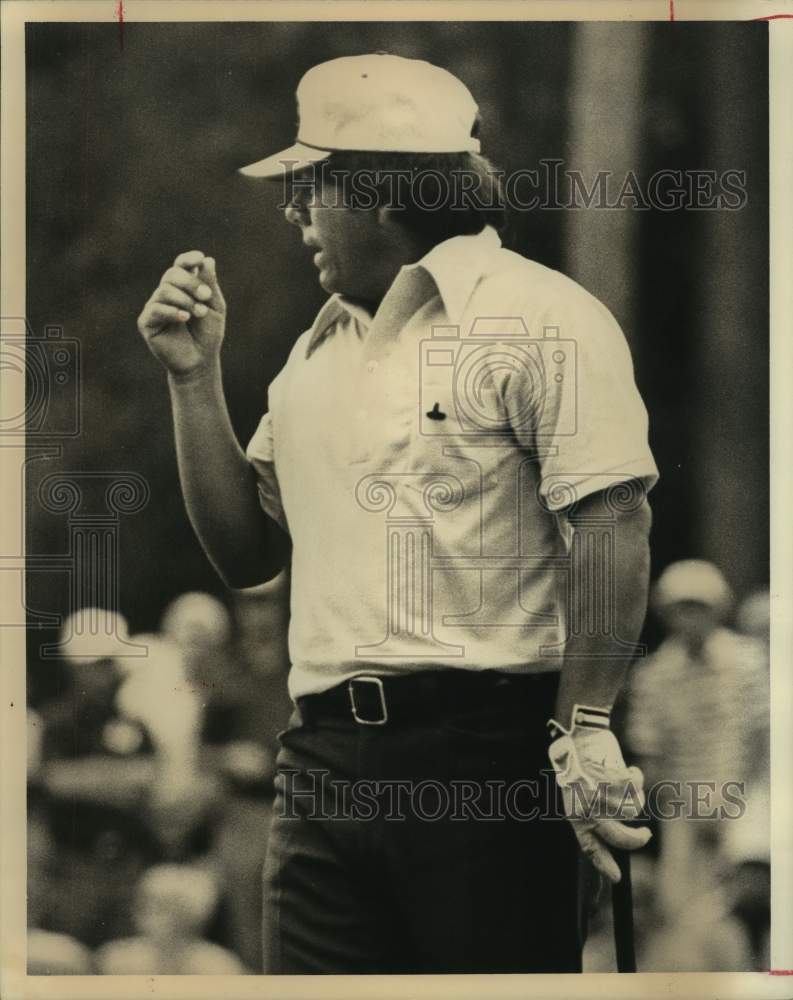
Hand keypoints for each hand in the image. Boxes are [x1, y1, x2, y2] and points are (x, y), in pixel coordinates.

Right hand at [137, 250, 225, 379]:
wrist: (200, 361)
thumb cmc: (207, 334)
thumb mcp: (214, 307)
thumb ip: (209, 285)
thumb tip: (207, 259)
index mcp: (182, 287)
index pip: (180, 265)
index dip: (188, 259)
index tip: (199, 259)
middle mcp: (166, 293)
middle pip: (172, 275)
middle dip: (191, 283)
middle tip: (206, 297)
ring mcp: (155, 306)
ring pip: (165, 290)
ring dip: (186, 300)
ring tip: (200, 313)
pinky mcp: (146, 322)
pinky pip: (156, 309)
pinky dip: (172, 311)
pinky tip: (185, 317)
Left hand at [548, 724, 650, 882]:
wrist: (579, 736)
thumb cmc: (580, 765)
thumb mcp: (578, 793)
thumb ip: (593, 814)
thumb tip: (614, 838)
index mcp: (575, 815)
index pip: (589, 846)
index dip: (603, 863)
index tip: (616, 878)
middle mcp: (589, 809)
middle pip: (620, 838)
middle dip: (637, 839)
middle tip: (645, 835)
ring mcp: (603, 796)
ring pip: (633, 810)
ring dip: (634, 795)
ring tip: (621, 778)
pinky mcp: (615, 781)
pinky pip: (637, 787)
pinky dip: (636, 776)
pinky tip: (626, 767)